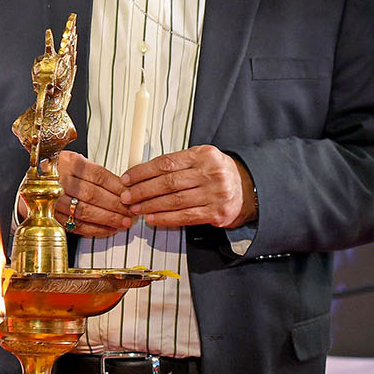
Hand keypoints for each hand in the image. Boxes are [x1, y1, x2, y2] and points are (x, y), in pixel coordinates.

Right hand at [30, 151, 131, 237]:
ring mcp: (53, 200)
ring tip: (123, 222)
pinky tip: (108, 229)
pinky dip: (95, 229)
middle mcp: (59, 180)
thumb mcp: (75, 164)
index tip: (130, 195)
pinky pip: (76, 225)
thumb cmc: (60, 173)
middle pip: (92, 194)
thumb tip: (124, 188)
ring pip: (85, 211)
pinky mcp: (52, 217)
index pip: (98, 175)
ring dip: (107, 219)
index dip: (117, 187)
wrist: (32, 184)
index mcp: (68, 162)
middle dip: (115, 205)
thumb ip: (96, 174)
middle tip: (131, 212)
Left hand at [121, 146, 256, 229]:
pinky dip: (166, 218)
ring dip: (151, 206)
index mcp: (203, 155)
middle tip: (126, 196)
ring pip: (175, 201)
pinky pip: (185, 217)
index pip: (166, 163)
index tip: (127, 178)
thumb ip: (176, 163)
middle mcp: (211, 173)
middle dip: (142, 190)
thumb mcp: (200, 158)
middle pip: (168, 183)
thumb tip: (141, 173)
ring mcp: (215, 194)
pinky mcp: (217, 213)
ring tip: (135, 208)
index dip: (142, 172)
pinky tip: (152, 218)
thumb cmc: (216, 172)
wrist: (247, 189)